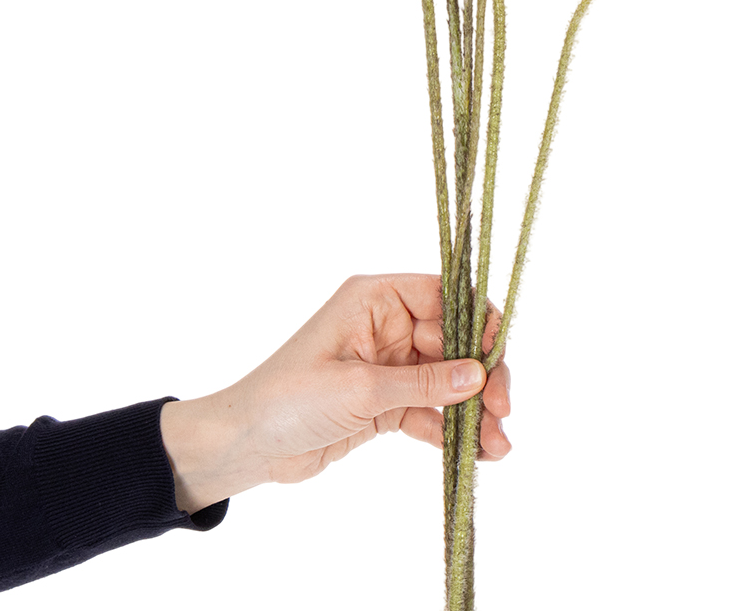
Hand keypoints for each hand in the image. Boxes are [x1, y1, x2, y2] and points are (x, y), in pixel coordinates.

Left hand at [160, 274, 511, 513]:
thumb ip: (425, 383)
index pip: (445, 296)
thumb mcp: (361, 389)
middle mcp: (387, 326)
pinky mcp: (385, 403)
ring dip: (474, 411)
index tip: (498, 358)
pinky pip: (431, 410)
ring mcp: (388, 365)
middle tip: (503, 412)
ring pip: (447, 381)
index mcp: (377, 299)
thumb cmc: (291, 398)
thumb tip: (480, 375)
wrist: (247, 445)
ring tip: (498, 446)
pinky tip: (477, 453)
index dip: (478, 323)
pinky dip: (452, 429)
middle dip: (482, 378)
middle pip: (455, 342)